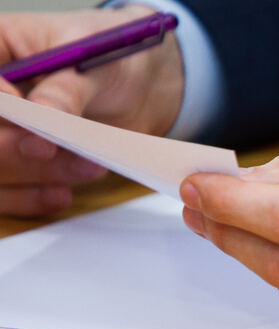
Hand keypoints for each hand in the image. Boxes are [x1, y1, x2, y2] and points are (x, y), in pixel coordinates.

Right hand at [0, 6, 184, 216]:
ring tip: (85, 167)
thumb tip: (40, 111)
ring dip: (29, 173)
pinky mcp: (19, 164)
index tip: (28, 109)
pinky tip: (62, 194)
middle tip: (47, 149)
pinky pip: (5, 194)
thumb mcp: (92, 62)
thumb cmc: (111, 58)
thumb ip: (66, 87)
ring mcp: (2, 132)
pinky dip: (30, 197)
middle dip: (7, 146)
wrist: (142, 88)